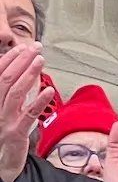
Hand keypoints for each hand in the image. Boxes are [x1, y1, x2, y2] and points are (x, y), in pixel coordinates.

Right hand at [0, 44, 55, 181]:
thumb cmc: (5, 134)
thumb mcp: (5, 111)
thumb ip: (12, 93)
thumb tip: (25, 72)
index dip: (10, 59)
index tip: (23, 47)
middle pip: (5, 80)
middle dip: (20, 62)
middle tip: (35, 49)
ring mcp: (3, 120)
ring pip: (14, 93)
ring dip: (28, 74)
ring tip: (40, 61)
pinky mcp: (16, 133)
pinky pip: (28, 115)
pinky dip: (38, 101)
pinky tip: (48, 91)